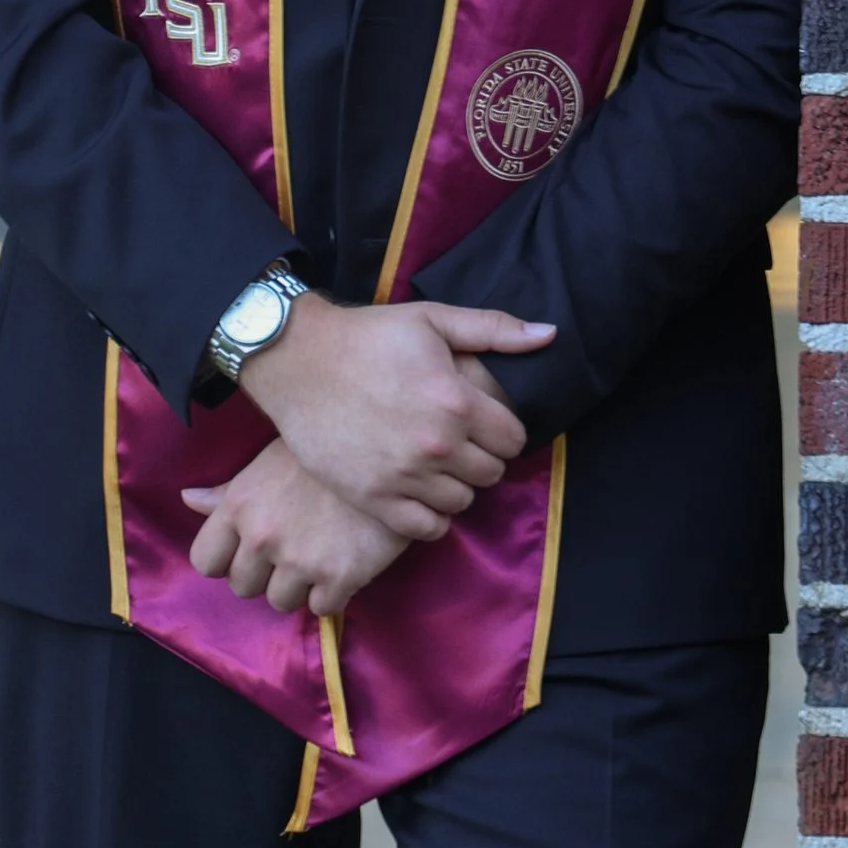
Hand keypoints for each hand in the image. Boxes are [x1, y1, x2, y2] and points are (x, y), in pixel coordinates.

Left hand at [184, 443, 408, 617]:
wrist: (389, 453)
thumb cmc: (324, 454)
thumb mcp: (269, 462)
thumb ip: (230, 491)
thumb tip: (189, 500)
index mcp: (239, 506)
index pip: (205, 561)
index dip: (226, 561)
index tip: (248, 553)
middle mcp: (262, 536)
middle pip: (243, 587)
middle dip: (264, 575)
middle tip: (292, 552)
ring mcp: (299, 560)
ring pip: (281, 602)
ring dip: (299, 587)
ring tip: (320, 556)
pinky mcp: (339, 577)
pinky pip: (323, 608)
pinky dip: (333, 593)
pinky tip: (345, 564)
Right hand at [238, 292, 553, 538]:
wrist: (298, 360)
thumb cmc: (367, 336)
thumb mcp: (432, 319)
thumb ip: (495, 329)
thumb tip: (549, 334)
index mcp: (457, 401)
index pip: (513, 439)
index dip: (501, 430)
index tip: (481, 422)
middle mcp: (436, 444)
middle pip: (491, 473)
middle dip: (480, 457)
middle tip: (457, 442)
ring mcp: (404, 476)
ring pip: (462, 501)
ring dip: (456, 485)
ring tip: (436, 465)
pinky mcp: (373, 497)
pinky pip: (426, 527)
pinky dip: (430, 516)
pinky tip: (419, 492)